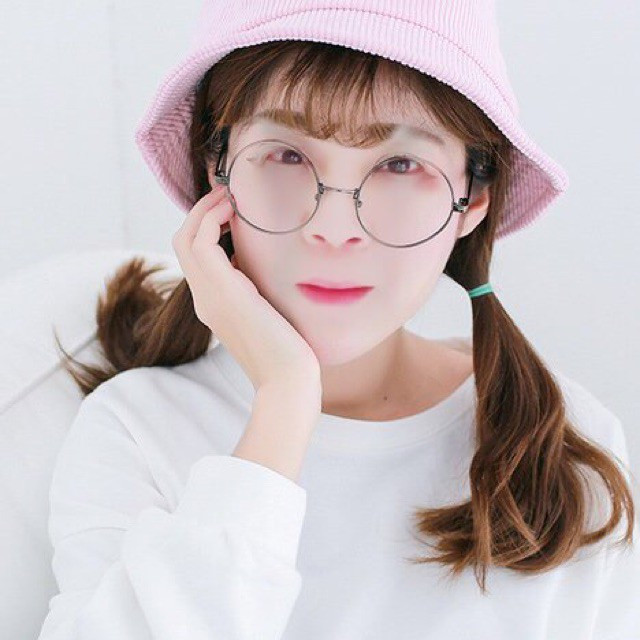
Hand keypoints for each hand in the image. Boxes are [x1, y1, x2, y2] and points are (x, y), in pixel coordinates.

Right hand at [172, 187, 320, 391]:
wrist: (287, 379)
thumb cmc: (288, 352)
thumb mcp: (271, 315)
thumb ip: (261, 293)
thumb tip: (270, 269)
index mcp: (214, 305)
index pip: (198, 257)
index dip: (209, 228)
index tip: (232, 208)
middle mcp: (204, 298)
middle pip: (185, 243)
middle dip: (202, 213)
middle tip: (227, 193)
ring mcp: (208, 295)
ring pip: (187, 238)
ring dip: (206, 210)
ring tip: (229, 194)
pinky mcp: (221, 291)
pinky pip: (202, 242)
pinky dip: (214, 219)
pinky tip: (236, 209)